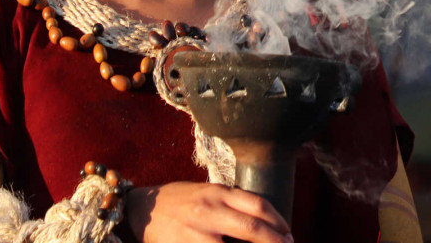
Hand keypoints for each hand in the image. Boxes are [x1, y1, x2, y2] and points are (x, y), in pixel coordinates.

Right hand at [125, 182, 292, 242]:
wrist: (142, 209)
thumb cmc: (179, 201)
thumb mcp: (206, 192)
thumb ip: (231, 203)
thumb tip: (263, 221)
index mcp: (217, 193)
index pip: (258, 205)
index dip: (278, 221)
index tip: (288, 233)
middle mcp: (208, 210)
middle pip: (252, 229)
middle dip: (275, 242)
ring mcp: (195, 232)